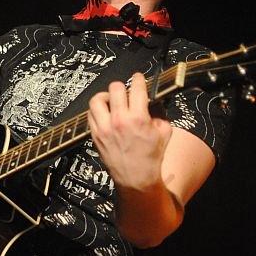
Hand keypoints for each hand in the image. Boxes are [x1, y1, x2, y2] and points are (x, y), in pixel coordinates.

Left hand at [87, 73, 171, 191]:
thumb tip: (152, 103)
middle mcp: (119, 120)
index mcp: (139, 118)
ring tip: (112, 100)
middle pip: (114, 89)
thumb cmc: (151, 157)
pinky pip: (90, 114)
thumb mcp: (164, 132)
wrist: (136, 178)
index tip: (138, 77)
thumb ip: (158, 114)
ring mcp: (104, 128)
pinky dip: (97, 110)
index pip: (136, 88)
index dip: (138, 79)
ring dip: (105, 96)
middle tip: (125, 91)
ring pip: (97, 100)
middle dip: (122, 86)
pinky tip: (105, 113)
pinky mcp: (95, 135)